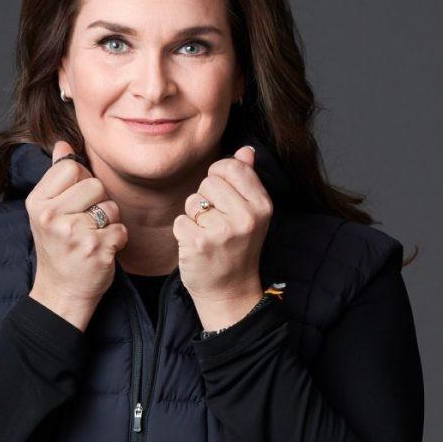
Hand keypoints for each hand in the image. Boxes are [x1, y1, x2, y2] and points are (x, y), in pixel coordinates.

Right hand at [26, 141, 128, 330]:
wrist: (61, 292)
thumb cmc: (58, 248)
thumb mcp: (47, 211)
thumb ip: (56, 176)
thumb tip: (63, 144)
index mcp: (38, 202)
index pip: (72, 167)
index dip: (81, 182)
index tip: (75, 202)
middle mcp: (52, 216)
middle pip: (95, 184)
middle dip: (98, 201)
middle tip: (85, 222)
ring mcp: (74, 233)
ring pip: (111, 206)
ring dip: (109, 221)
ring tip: (92, 236)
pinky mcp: (96, 249)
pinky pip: (121, 229)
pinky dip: (117, 240)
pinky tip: (101, 249)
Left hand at [173, 145, 271, 327]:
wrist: (230, 291)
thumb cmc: (238, 247)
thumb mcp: (251, 213)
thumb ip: (248, 179)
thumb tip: (245, 150)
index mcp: (262, 205)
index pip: (232, 166)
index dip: (219, 177)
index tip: (222, 196)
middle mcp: (246, 217)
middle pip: (209, 182)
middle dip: (206, 199)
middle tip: (216, 222)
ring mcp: (223, 231)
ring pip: (192, 201)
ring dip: (194, 217)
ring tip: (209, 234)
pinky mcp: (200, 244)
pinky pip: (180, 220)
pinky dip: (183, 233)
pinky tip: (198, 246)